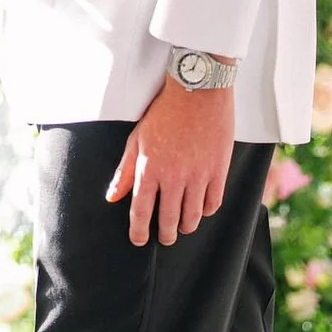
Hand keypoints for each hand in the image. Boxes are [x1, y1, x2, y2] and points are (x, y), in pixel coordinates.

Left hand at [106, 77, 235, 246]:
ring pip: (193, 216)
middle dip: (165, 235)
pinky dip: (207, 211)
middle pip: (169, 219)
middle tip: (164, 239)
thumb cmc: (164, 113)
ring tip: (182, 227)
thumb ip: (125, 171)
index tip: (138, 240)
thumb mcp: (136, 139)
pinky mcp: (219, 170)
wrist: (198, 91)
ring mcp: (198, 175)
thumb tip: (112, 197)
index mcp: (150, 169)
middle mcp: (174, 176)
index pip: (141, 211)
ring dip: (186, 226)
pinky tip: (201, 210)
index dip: (138, 230)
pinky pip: (214, 202)